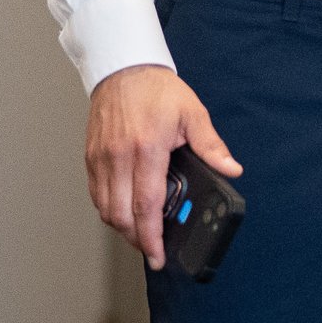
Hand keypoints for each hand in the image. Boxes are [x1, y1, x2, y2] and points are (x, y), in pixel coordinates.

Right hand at [85, 63, 242, 269]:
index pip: (147, 205)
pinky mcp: (91, 157)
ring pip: (106, 210)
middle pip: (122, 216)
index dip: (152, 237)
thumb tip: (230, 168)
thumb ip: (211, 145)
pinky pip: (95, 195)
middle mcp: (119, 157)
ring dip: (122, 227)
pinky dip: (108, 210)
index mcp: (147, 148)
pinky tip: (123, 210)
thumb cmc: (157, 89)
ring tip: (141, 232)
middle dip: (138, 239)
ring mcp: (101, 158)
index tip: (158, 256)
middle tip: (152, 249)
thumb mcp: (192, 113)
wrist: (124, 67)